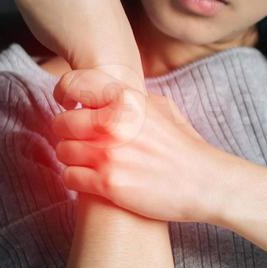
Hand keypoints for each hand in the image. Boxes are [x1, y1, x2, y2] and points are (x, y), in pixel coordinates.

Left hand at [50, 67, 235, 223]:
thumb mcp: (163, 108)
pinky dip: (76, 179)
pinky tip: (90, 180)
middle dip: (68, 133)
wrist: (205, 183)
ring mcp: (108, 154)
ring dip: (72, 158)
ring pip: (63, 151)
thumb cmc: (185, 147)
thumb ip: (131, 98)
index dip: (64, 93)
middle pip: (62, 123)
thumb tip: (105, 91)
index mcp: (126, 100)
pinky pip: (69, 177)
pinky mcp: (107, 183)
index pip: (75, 84)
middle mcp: (114, 123)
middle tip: (80, 141)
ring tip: (88, 162)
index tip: (68, 105)